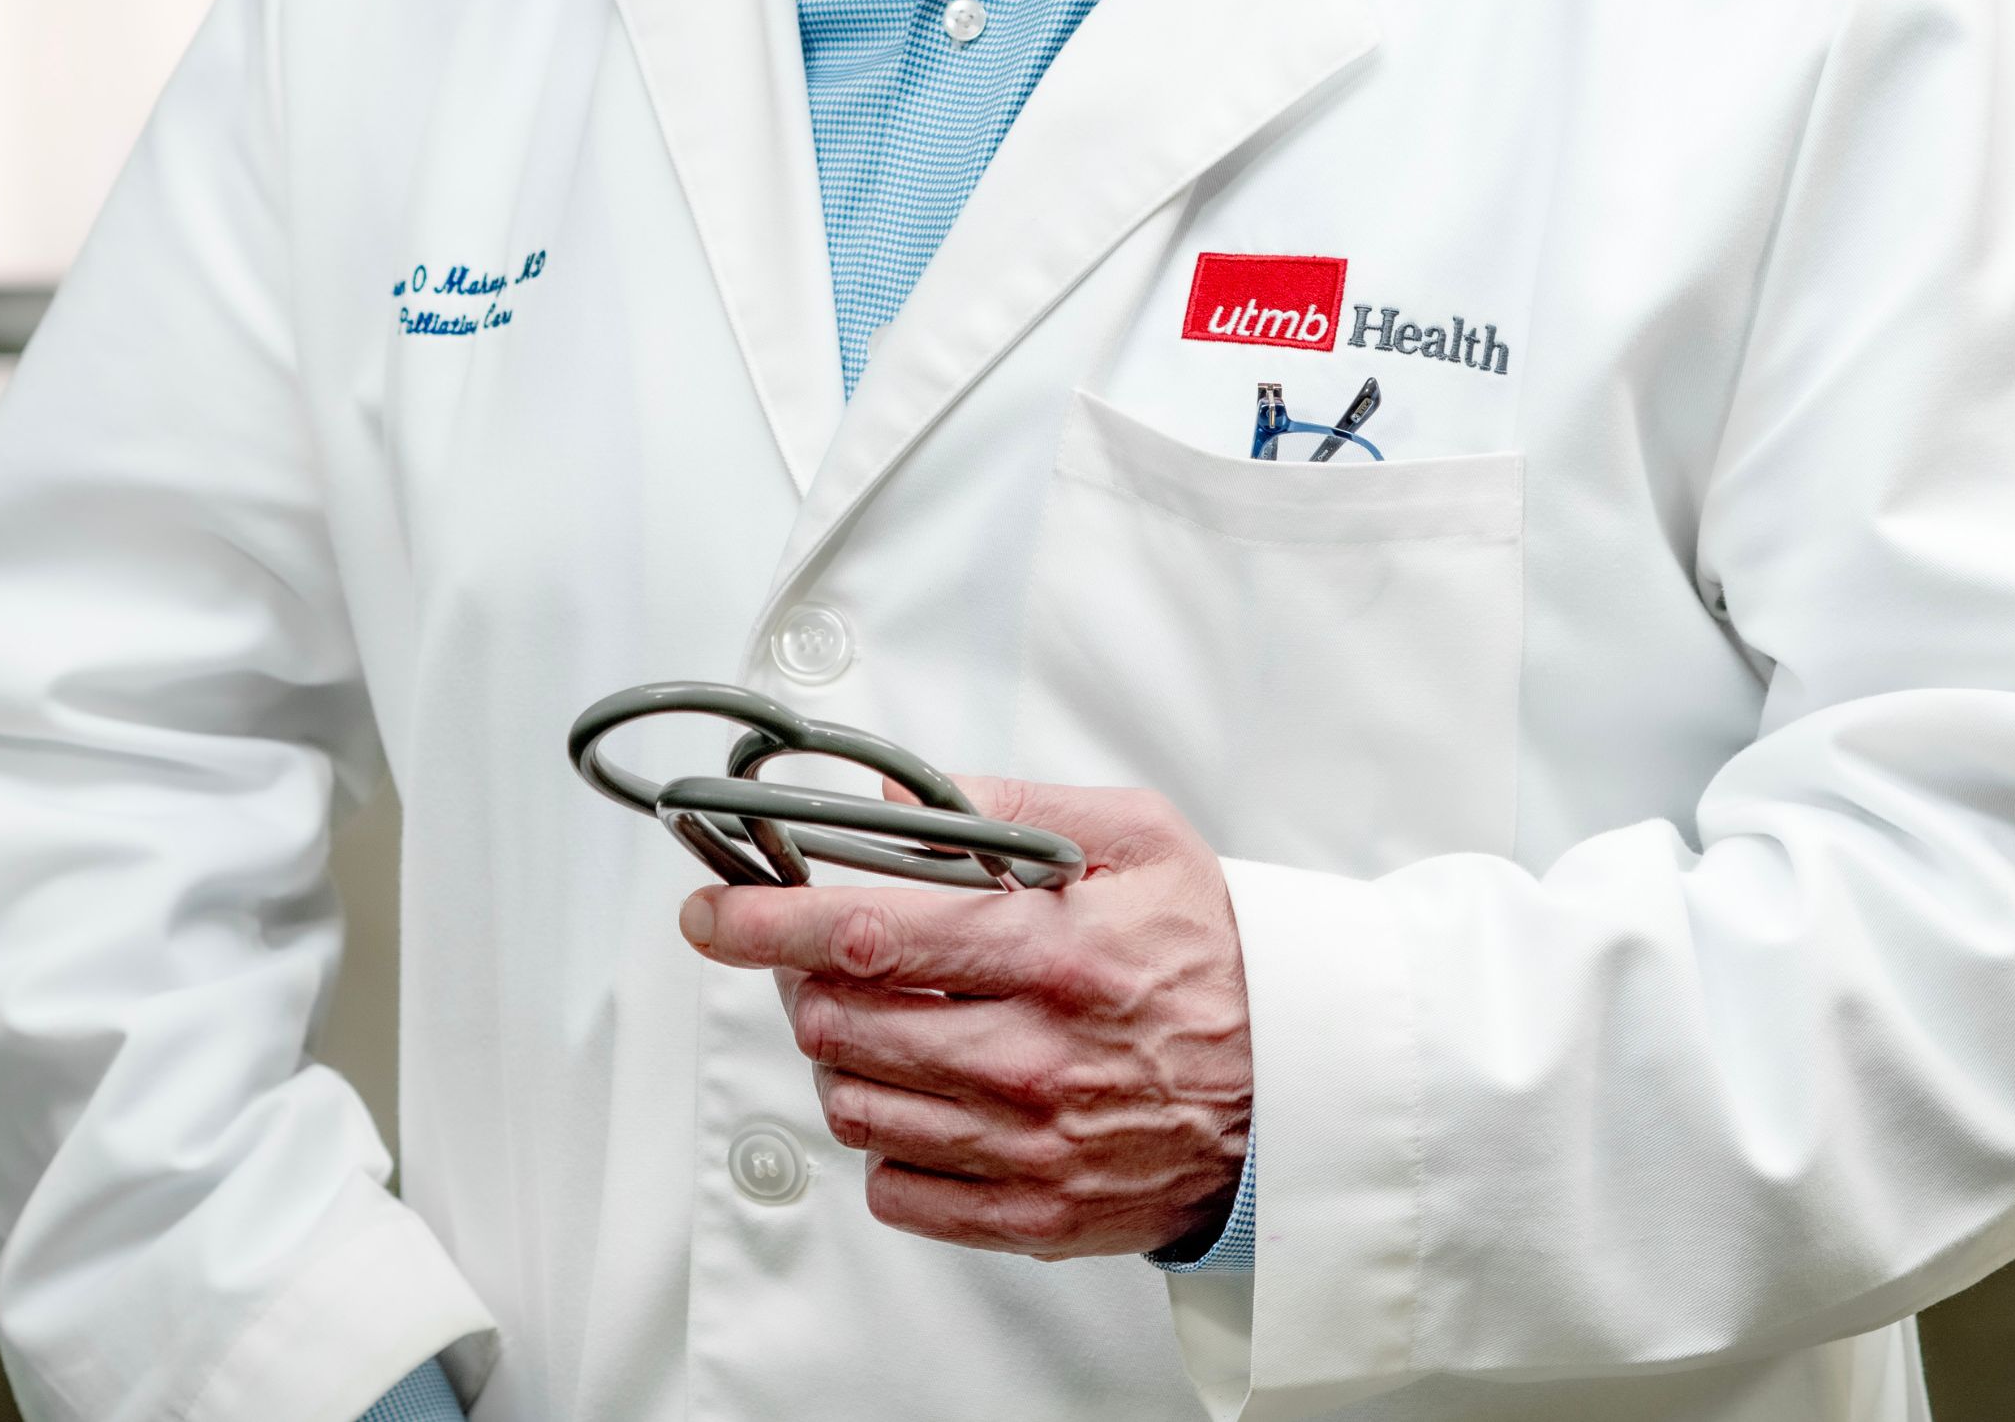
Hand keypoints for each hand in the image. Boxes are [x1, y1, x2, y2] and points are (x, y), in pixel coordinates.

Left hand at [678, 777, 1250, 1259]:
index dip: (767, 922)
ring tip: (888, 1026)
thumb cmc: (1216, 957)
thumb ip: (1010, 809)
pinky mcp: (1030, 1214)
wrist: (1299, 1087)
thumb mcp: (1139, 838)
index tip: (714, 914)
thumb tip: (890, 800)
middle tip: (829, 962)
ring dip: (843, 1060)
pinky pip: (895, 1190)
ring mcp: (1028, 1145)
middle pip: (840, 1026)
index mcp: (1055, 953)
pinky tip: (927, 1100)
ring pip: (855, 1107)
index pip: (869, 933)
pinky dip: (888, 1144)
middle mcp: (1033, 1056)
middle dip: (807, 986)